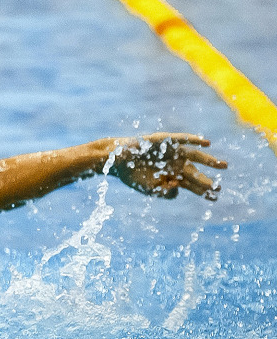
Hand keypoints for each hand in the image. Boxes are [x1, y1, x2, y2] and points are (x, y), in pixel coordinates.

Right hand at [107, 133, 226, 200]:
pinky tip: (207, 143)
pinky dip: (194, 141)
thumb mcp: (149, 189)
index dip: (203, 191)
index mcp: (172, 176)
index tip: (215, 197)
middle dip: (207, 180)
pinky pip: (182, 140)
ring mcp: (171, 153)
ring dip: (208, 160)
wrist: (116, 160)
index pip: (192, 185)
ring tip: (223, 166)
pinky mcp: (164, 141)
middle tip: (219, 188)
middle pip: (195, 173)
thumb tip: (179, 186)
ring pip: (194, 156)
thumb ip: (164, 192)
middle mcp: (175, 164)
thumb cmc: (132, 175)